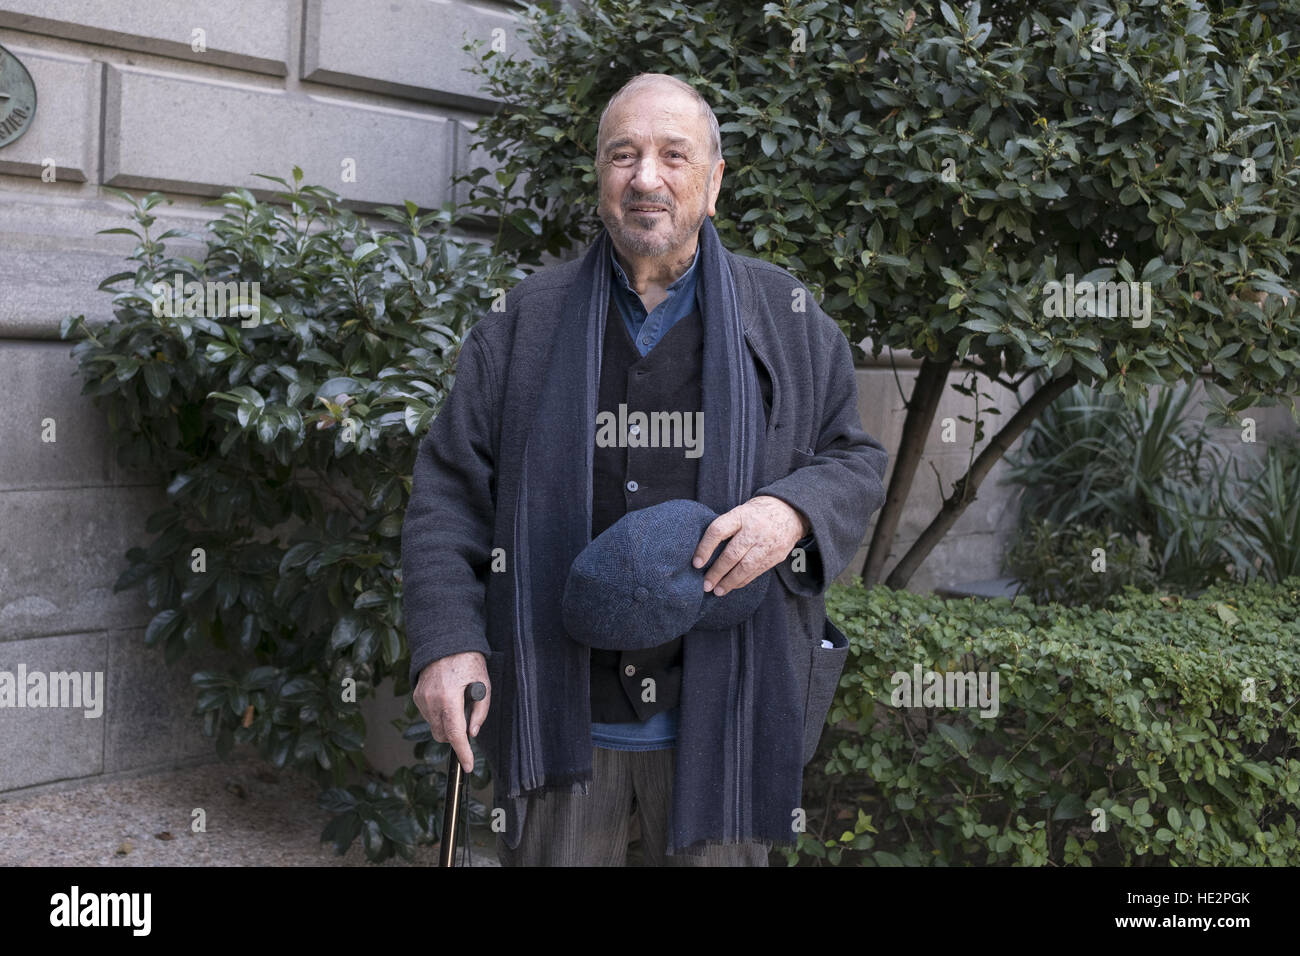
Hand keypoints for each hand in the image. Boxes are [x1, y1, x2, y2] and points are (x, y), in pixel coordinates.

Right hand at [413, 651, 490, 773]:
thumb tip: (472, 733)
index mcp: (449, 697)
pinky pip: (428, 716)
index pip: (455, 734)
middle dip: (456, 737)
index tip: (468, 766)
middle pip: (443, 735)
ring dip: (447, 725)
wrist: (446, 642)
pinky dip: (439, 715)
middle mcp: (431, 700)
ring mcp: (421, 699)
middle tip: (467, 722)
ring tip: (457, 703)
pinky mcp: (416, 696)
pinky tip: (447, 699)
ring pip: (434, 727)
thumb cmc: (469, 662)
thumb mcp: (484, 684)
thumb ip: (480, 711)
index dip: (463, 752)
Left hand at [691, 495, 809, 595]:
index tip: (696, 564)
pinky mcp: (776, 555)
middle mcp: (754, 529)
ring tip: (717, 591)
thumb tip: (704, 553)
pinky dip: (743, 581)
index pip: (718, 531)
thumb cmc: (757, 514)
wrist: (790, 511)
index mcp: (741, 515)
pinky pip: (756, 572)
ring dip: (730, 582)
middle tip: (706, 585)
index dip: (705, 548)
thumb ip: (726, 528)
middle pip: (732, 554)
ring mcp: (767, 544)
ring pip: (745, 567)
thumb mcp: (740, 512)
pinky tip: (733, 586)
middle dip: (717, 572)